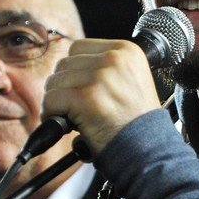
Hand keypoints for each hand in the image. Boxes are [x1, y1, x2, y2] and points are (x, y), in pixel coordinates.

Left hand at [43, 38, 161, 156]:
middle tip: (76, 108)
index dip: (75, 71)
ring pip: (54, 82)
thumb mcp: (131, 81)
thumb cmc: (137, 122)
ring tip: (72, 117)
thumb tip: (67, 67)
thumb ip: (105, 68)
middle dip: (64, 87)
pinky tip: (64, 126)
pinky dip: (51, 115)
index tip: (80, 89)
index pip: (79, 48)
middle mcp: (114, 59)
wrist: (147, 150)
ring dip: (57, 101)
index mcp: (126, 51)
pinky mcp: (86, 98)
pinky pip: (51, 100)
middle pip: (64, 64)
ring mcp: (100, 77)